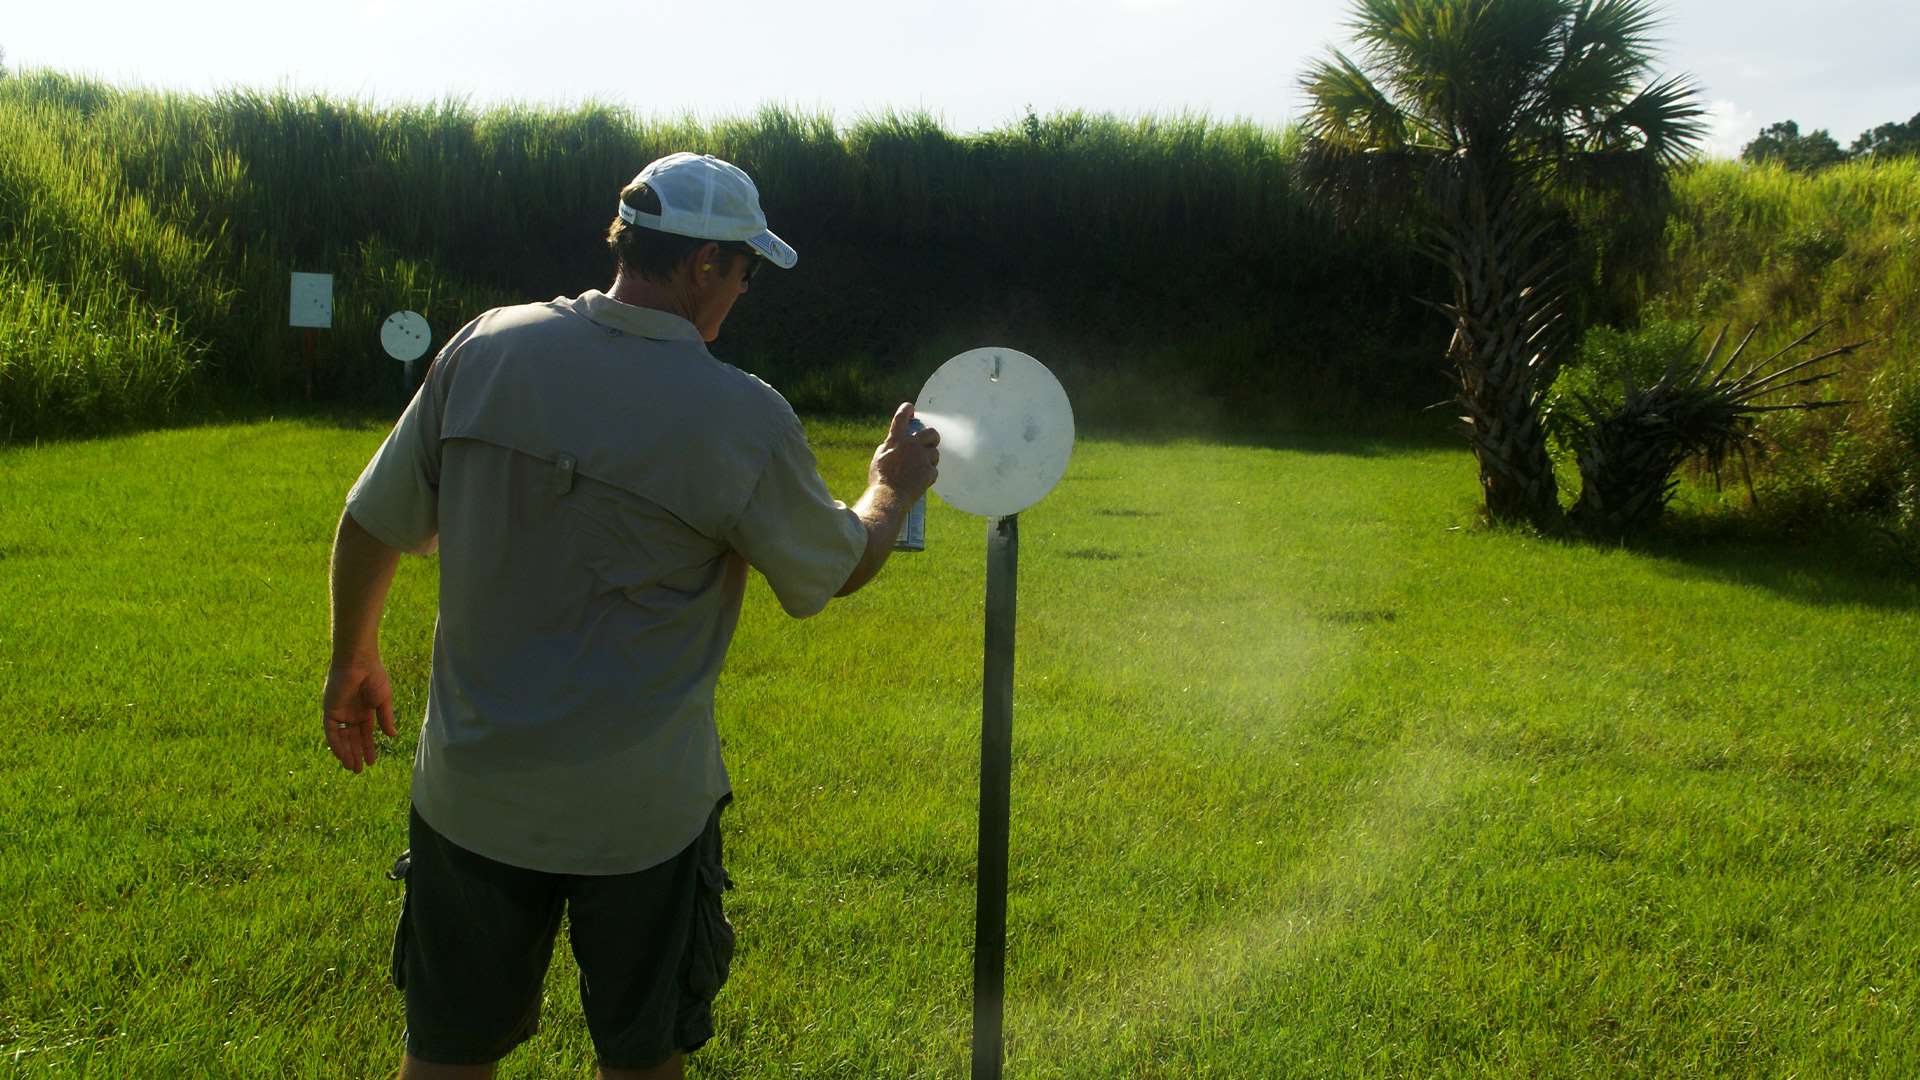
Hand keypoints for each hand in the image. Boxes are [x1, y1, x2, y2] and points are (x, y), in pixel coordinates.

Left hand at [322, 656, 398, 772]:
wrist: (359, 662)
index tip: (372, 762)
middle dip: (356, 754)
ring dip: (346, 753)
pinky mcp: (330, 711)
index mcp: (365, 711)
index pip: (365, 734)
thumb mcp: (383, 701)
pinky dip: (337, 744)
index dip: (368, 748)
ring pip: (342, 738)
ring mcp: (340, 713)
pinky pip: (332, 732)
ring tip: (352, 767)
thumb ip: (386, 719)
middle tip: (358, 771)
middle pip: (352, 739)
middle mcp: (351, 714)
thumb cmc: (374, 677)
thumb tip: (392, 736)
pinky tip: (342, 755)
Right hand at [868, 403, 939, 500]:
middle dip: (933, 437)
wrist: (888, 497)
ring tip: (918, 471)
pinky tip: (919, 482)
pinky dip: (928, 476)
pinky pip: (933, 471)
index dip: (907, 410)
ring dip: (929, 460)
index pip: (901, 417)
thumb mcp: (880, 457)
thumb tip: (898, 440)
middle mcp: (911, 445)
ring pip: (934, 453)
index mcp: (895, 440)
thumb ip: (891, 446)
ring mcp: (922, 457)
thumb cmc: (881, 480)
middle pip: (931, 432)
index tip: (911, 408)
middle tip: (931, 443)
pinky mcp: (929, 471)